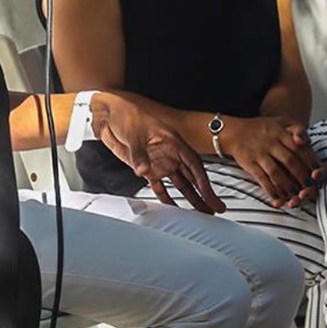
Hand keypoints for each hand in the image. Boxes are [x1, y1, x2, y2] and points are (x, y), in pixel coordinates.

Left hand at [93, 94, 225, 213]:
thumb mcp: (135, 134)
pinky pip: (161, 186)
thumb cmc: (128, 116)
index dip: (203, 182)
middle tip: (214, 209)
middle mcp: (171, 154)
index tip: (210, 196)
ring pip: (180, 183)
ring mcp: (161, 162)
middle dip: (204, 194)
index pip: (194, 165)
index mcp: (174, 142)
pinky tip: (173, 208)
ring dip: (190, 198)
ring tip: (200, 212)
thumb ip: (139, 155)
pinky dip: (166, 198)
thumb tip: (143, 170)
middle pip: (192, 177)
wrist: (112, 115)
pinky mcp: (148, 168)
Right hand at [225, 116, 326, 207]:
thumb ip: (297, 130)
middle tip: (309, 187)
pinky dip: (271, 190)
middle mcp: (271, 142)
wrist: (233, 131)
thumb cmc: (262, 129)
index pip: (299, 147)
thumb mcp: (280, 122)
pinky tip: (278, 199)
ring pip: (276, 172)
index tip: (317, 173)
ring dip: (288, 186)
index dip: (310, 161)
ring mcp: (259, 153)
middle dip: (301, 176)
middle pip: (290, 161)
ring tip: (296, 195)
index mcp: (281, 132)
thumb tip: (305, 142)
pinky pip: (261, 178)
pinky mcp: (249, 163)